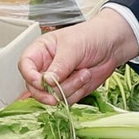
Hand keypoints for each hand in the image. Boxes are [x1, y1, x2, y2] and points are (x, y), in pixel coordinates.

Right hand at [17, 10, 138, 104]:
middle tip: (58, 92)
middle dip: (48, 91)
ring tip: (83, 73)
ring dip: (69, 89)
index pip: (25, 65)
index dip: (29, 76)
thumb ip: (59, 65)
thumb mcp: (73, 47)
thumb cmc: (91, 37)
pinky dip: (77, 93)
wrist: (112, 46)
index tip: (41, 81)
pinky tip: (85, 78)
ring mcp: (57, 81)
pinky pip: (66, 100)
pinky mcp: (69, 90)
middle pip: (34, 87)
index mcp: (41, 51)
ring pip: (52, 96)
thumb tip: (46, 81)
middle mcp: (45, 67)